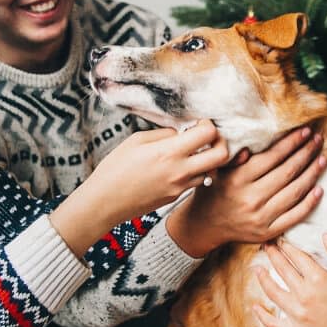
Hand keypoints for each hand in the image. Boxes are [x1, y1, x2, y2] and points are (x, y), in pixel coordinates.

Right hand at [87, 119, 227, 223]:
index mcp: (168, 152)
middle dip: (220, 143)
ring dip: (207, 160)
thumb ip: (164, 134)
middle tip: (208, 138)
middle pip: (222, 155)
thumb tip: (181, 133)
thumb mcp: (136, 140)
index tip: (199, 124)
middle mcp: (180, 171)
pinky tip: (178, 167)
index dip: (208, 125)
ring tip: (191, 154)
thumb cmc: (115, 169)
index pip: (208, 134)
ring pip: (211, 171)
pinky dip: (194, 172)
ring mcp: (180, 187)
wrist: (104, 202)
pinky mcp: (176, 197)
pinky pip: (195, 182)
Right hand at [167, 126, 325, 256]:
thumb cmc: (213, 193)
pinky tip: (319, 189)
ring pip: (295, 192)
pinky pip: (295, 216)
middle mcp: (251, 198)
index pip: (272, 157)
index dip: (291, 143)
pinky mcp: (268, 232)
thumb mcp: (218, 172)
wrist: (205, 226)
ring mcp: (261, 217)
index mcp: (239, 180)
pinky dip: (309, 203)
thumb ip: (235, 159)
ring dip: (312, 174)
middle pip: (287, 172)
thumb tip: (251, 146)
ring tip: (322, 160)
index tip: (304, 131)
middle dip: (305, 153)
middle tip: (317, 140)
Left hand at [252, 234, 326, 326]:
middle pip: (283, 270)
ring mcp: (299, 315)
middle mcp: (305, 295)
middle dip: (273, 255)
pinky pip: (274, 325)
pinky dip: (263, 317)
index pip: (297, 257)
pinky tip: (255, 307)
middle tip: (266, 247)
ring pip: (273, 293)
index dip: (287, 246)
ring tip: (257, 269)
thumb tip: (325, 235)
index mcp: (318, 278)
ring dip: (263, 279)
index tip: (281, 240)